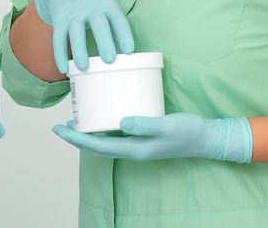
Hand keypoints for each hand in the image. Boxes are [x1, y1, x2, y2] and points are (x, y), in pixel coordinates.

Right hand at [34, 0, 134, 73]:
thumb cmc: (95, 2)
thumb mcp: (108, 7)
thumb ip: (115, 29)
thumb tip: (125, 59)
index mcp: (108, 5)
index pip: (118, 19)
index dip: (124, 35)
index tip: (130, 51)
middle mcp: (91, 8)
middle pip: (98, 24)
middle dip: (104, 41)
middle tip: (109, 59)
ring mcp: (74, 13)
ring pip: (76, 31)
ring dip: (79, 50)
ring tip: (83, 67)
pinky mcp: (59, 19)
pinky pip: (58, 38)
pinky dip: (60, 54)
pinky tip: (63, 69)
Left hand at [52, 113, 252, 162]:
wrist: (207, 138)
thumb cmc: (189, 131)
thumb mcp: (168, 125)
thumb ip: (145, 124)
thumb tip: (121, 122)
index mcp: (134, 149)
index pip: (97, 146)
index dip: (76, 139)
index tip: (60, 129)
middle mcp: (133, 150)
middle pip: (96, 147)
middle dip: (76, 138)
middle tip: (59, 125)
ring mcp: (137, 145)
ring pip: (105, 142)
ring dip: (88, 134)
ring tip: (75, 121)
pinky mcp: (143, 137)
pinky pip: (116, 136)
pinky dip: (103, 128)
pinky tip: (101, 117)